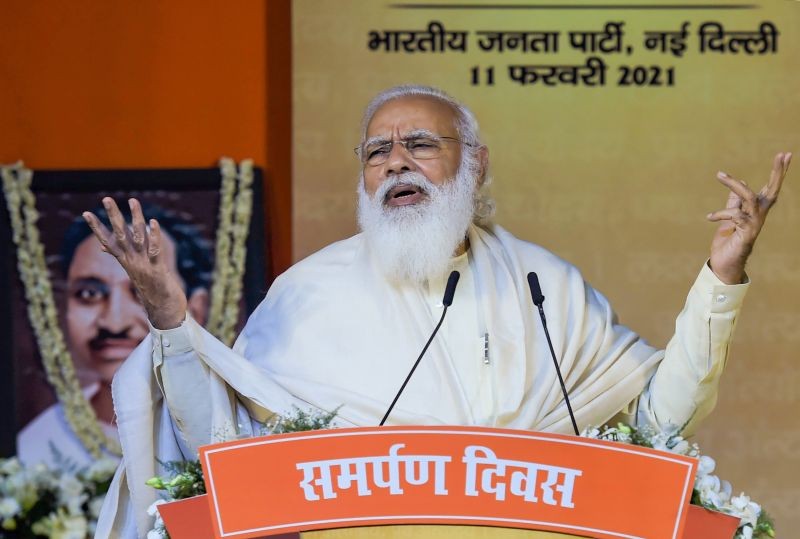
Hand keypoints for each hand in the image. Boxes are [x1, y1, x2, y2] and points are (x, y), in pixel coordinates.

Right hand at [82, 197, 187, 328]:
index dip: (96, 228)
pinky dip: (154, 236)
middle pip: (119, 235)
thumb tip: (103, 246)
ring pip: (138, 239)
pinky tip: (153, 222)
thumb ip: (120, 255)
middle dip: (113, 216)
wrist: (163, 312)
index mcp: (125, 261)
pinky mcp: (158, 270)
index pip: (107, 241)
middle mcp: (131, 262)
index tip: (85, 213)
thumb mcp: (133, 271)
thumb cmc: (150, 288)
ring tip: (133, 201)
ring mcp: (143, 266)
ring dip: (136, 219)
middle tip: (106, 198)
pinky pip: (155, 251)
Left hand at [707, 152, 791, 283]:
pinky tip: (709, 217)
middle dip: (777, 172)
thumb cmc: (728, 242)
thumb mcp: (729, 217)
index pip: (770, 188)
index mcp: (756, 211)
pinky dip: (721, 213)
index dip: (778, 172)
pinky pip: (735, 216)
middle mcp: (759, 216)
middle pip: (772, 190)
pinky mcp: (746, 234)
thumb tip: (740, 180)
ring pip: (750, 198)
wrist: (723, 265)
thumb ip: (734, 201)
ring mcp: (754, 225)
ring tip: (720, 175)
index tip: (786, 154)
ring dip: (735, 184)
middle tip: (781, 154)